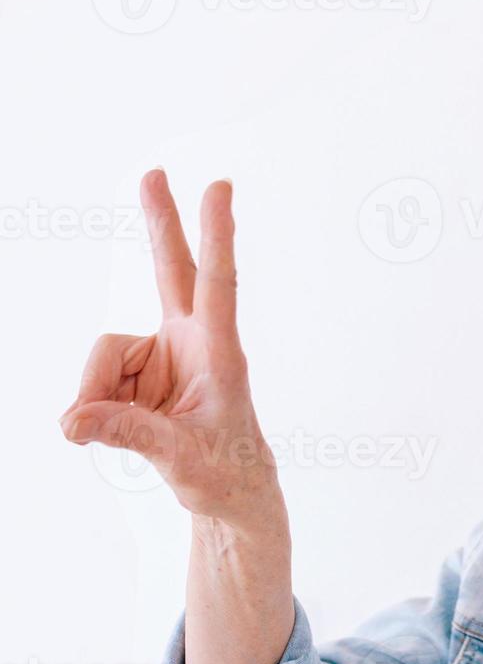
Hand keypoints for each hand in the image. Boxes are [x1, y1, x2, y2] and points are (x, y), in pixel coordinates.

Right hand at [60, 168, 280, 530]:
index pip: (218, 284)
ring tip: (112, 434)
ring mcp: (163, 354)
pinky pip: (95, 382)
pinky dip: (93, 409)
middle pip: (170, 271)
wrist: (227, 491)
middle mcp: (192, 342)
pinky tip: (109, 429)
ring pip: (104, 356)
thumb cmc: (223, 470)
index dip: (217, 236)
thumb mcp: (181, 458)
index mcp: (220, 352)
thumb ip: (130, 434)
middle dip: (159, 224)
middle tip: (155, 172)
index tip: (220, 187)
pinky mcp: (139, 372)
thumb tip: (73, 420)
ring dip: (96, 397)